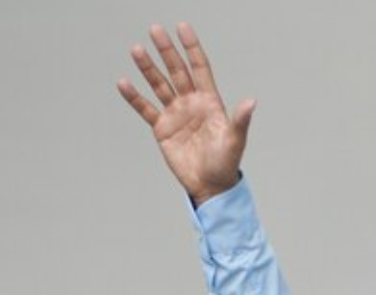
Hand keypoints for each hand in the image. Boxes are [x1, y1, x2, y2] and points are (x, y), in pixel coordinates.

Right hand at [117, 23, 254, 204]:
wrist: (210, 185)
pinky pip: (146, 109)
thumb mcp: (235, 140)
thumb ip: (240, 119)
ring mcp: (175, 114)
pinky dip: (134, 97)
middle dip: (167, 51)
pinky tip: (124, 82)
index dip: (191, 47)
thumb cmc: (226, 162)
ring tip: (137, 50)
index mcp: (210, 101)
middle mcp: (191, 103)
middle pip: (177, 71)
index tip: (182, 27)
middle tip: (155, 30)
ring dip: (148, 68)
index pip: (199, 68)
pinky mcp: (162, 128)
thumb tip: (251, 101)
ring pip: (159, 85)